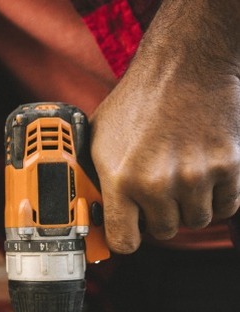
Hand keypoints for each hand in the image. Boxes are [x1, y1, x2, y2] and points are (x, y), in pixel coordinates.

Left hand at [90, 1, 239, 253]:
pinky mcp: (227, 167)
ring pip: (194, 221)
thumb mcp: (97, 139)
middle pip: (162, 232)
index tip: (129, 230)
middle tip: (156, 188)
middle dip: (158, 215)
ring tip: (178, 175)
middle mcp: (157, 183)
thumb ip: (95, 177)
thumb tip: (86, 209)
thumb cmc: (137, 102)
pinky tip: (202, 174)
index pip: (124, 242)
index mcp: (121, 179)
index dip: (126, 237)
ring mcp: (195, 177)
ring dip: (187, 206)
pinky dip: (216, 198)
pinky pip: (224, 208)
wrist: (184, 68)